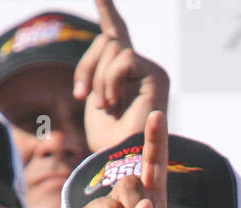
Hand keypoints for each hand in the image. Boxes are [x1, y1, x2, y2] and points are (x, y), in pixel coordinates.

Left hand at [75, 0, 169, 153]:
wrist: (121, 159)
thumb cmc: (106, 140)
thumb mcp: (95, 95)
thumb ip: (98, 69)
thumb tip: (108, 40)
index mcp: (125, 73)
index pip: (116, 33)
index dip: (107, 10)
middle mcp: (140, 69)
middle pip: (106, 39)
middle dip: (87, 66)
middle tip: (84, 97)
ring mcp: (150, 71)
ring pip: (112, 47)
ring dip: (98, 78)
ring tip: (104, 106)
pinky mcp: (156, 75)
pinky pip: (123, 58)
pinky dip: (111, 80)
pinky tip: (114, 101)